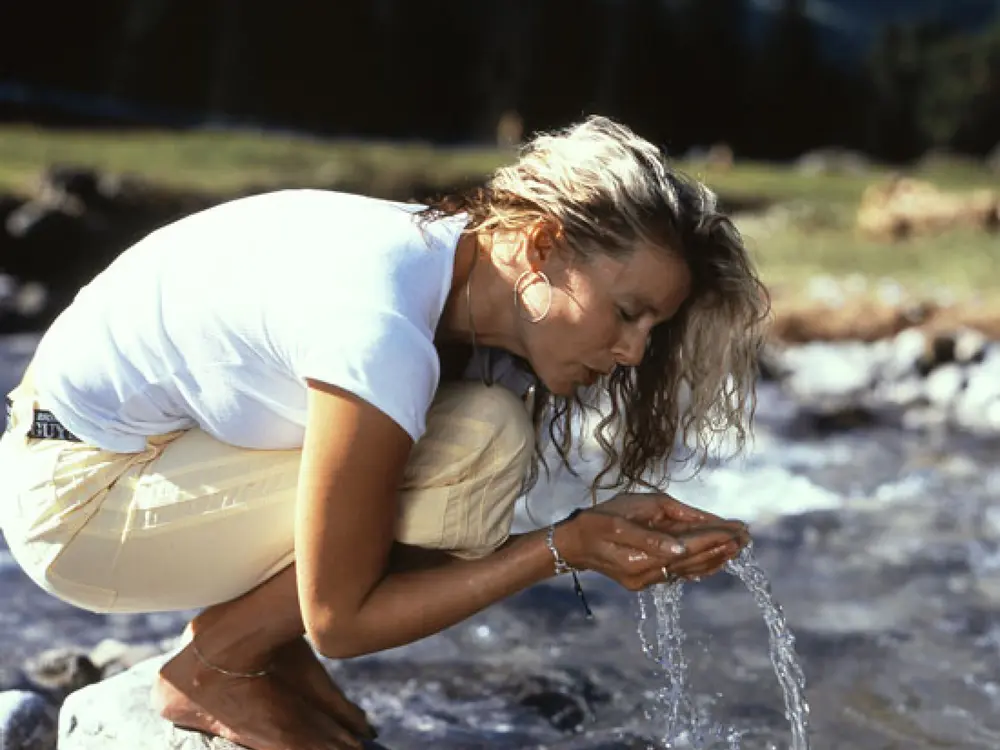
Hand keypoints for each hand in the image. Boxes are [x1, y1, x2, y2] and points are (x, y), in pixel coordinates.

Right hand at [599, 491, 749, 579]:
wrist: (572, 544)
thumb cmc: (596, 522)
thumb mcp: (620, 519)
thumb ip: (652, 535)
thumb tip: (682, 547)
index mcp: (640, 559)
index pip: (687, 549)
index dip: (713, 539)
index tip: (737, 531)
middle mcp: (646, 575)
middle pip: (692, 562)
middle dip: (721, 548)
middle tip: (747, 537)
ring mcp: (646, 580)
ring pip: (688, 570)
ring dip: (715, 559)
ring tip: (738, 547)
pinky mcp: (645, 580)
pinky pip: (679, 574)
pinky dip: (700, 567)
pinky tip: (716, 560)